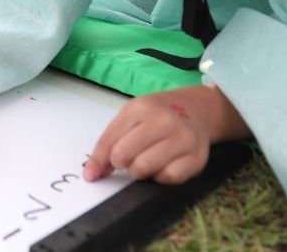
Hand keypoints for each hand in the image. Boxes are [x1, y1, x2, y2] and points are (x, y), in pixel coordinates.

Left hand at [83, 85, 249, 184]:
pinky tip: (162, 166)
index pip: (109, 141)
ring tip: (144, 162)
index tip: (90, 175)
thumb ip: (112, 140)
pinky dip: (160, 177)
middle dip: (120, 163)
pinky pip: (168, 178)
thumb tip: (94, 171)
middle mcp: (162, 120)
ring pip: (143, 168)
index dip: (97, 161)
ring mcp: (182, 138)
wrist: (196, 111)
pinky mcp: (196, 157)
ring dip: (138, 171)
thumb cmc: (158, 116)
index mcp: (140, 108)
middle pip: (123, 155)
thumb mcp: (132, 117)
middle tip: (127, 160)